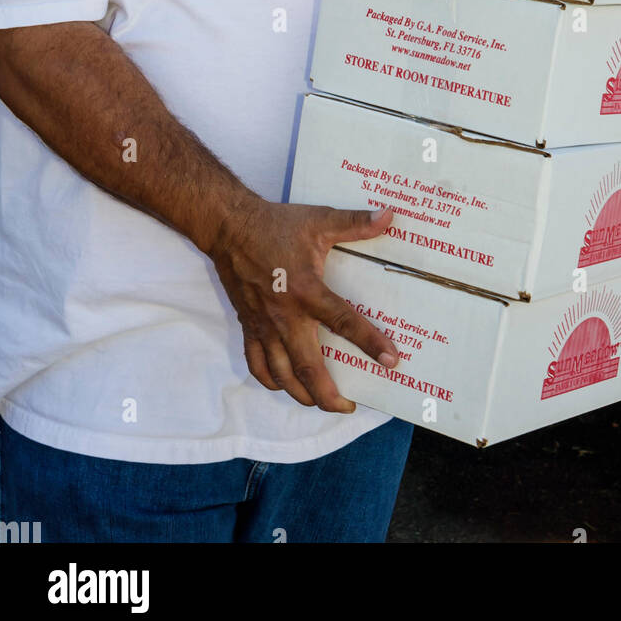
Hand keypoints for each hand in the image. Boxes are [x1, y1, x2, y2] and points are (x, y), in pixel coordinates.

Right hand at [209, 199, 398, 412]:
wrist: (230, 227)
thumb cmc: (277, 225)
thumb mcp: (320, 219)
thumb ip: (356, 222)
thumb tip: (390, 215)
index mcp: (306, 291)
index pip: (343, 322)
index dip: (369, 343)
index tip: (391, 360)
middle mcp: (285, 316)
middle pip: (307, 368)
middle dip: (328, 395)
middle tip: (348, 406)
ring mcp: (264, 325)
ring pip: (281, 374)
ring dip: (301, 395)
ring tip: (321, 402)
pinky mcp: (248, 326)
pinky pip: (257, 364)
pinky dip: (270, 381)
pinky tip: (284, 385)